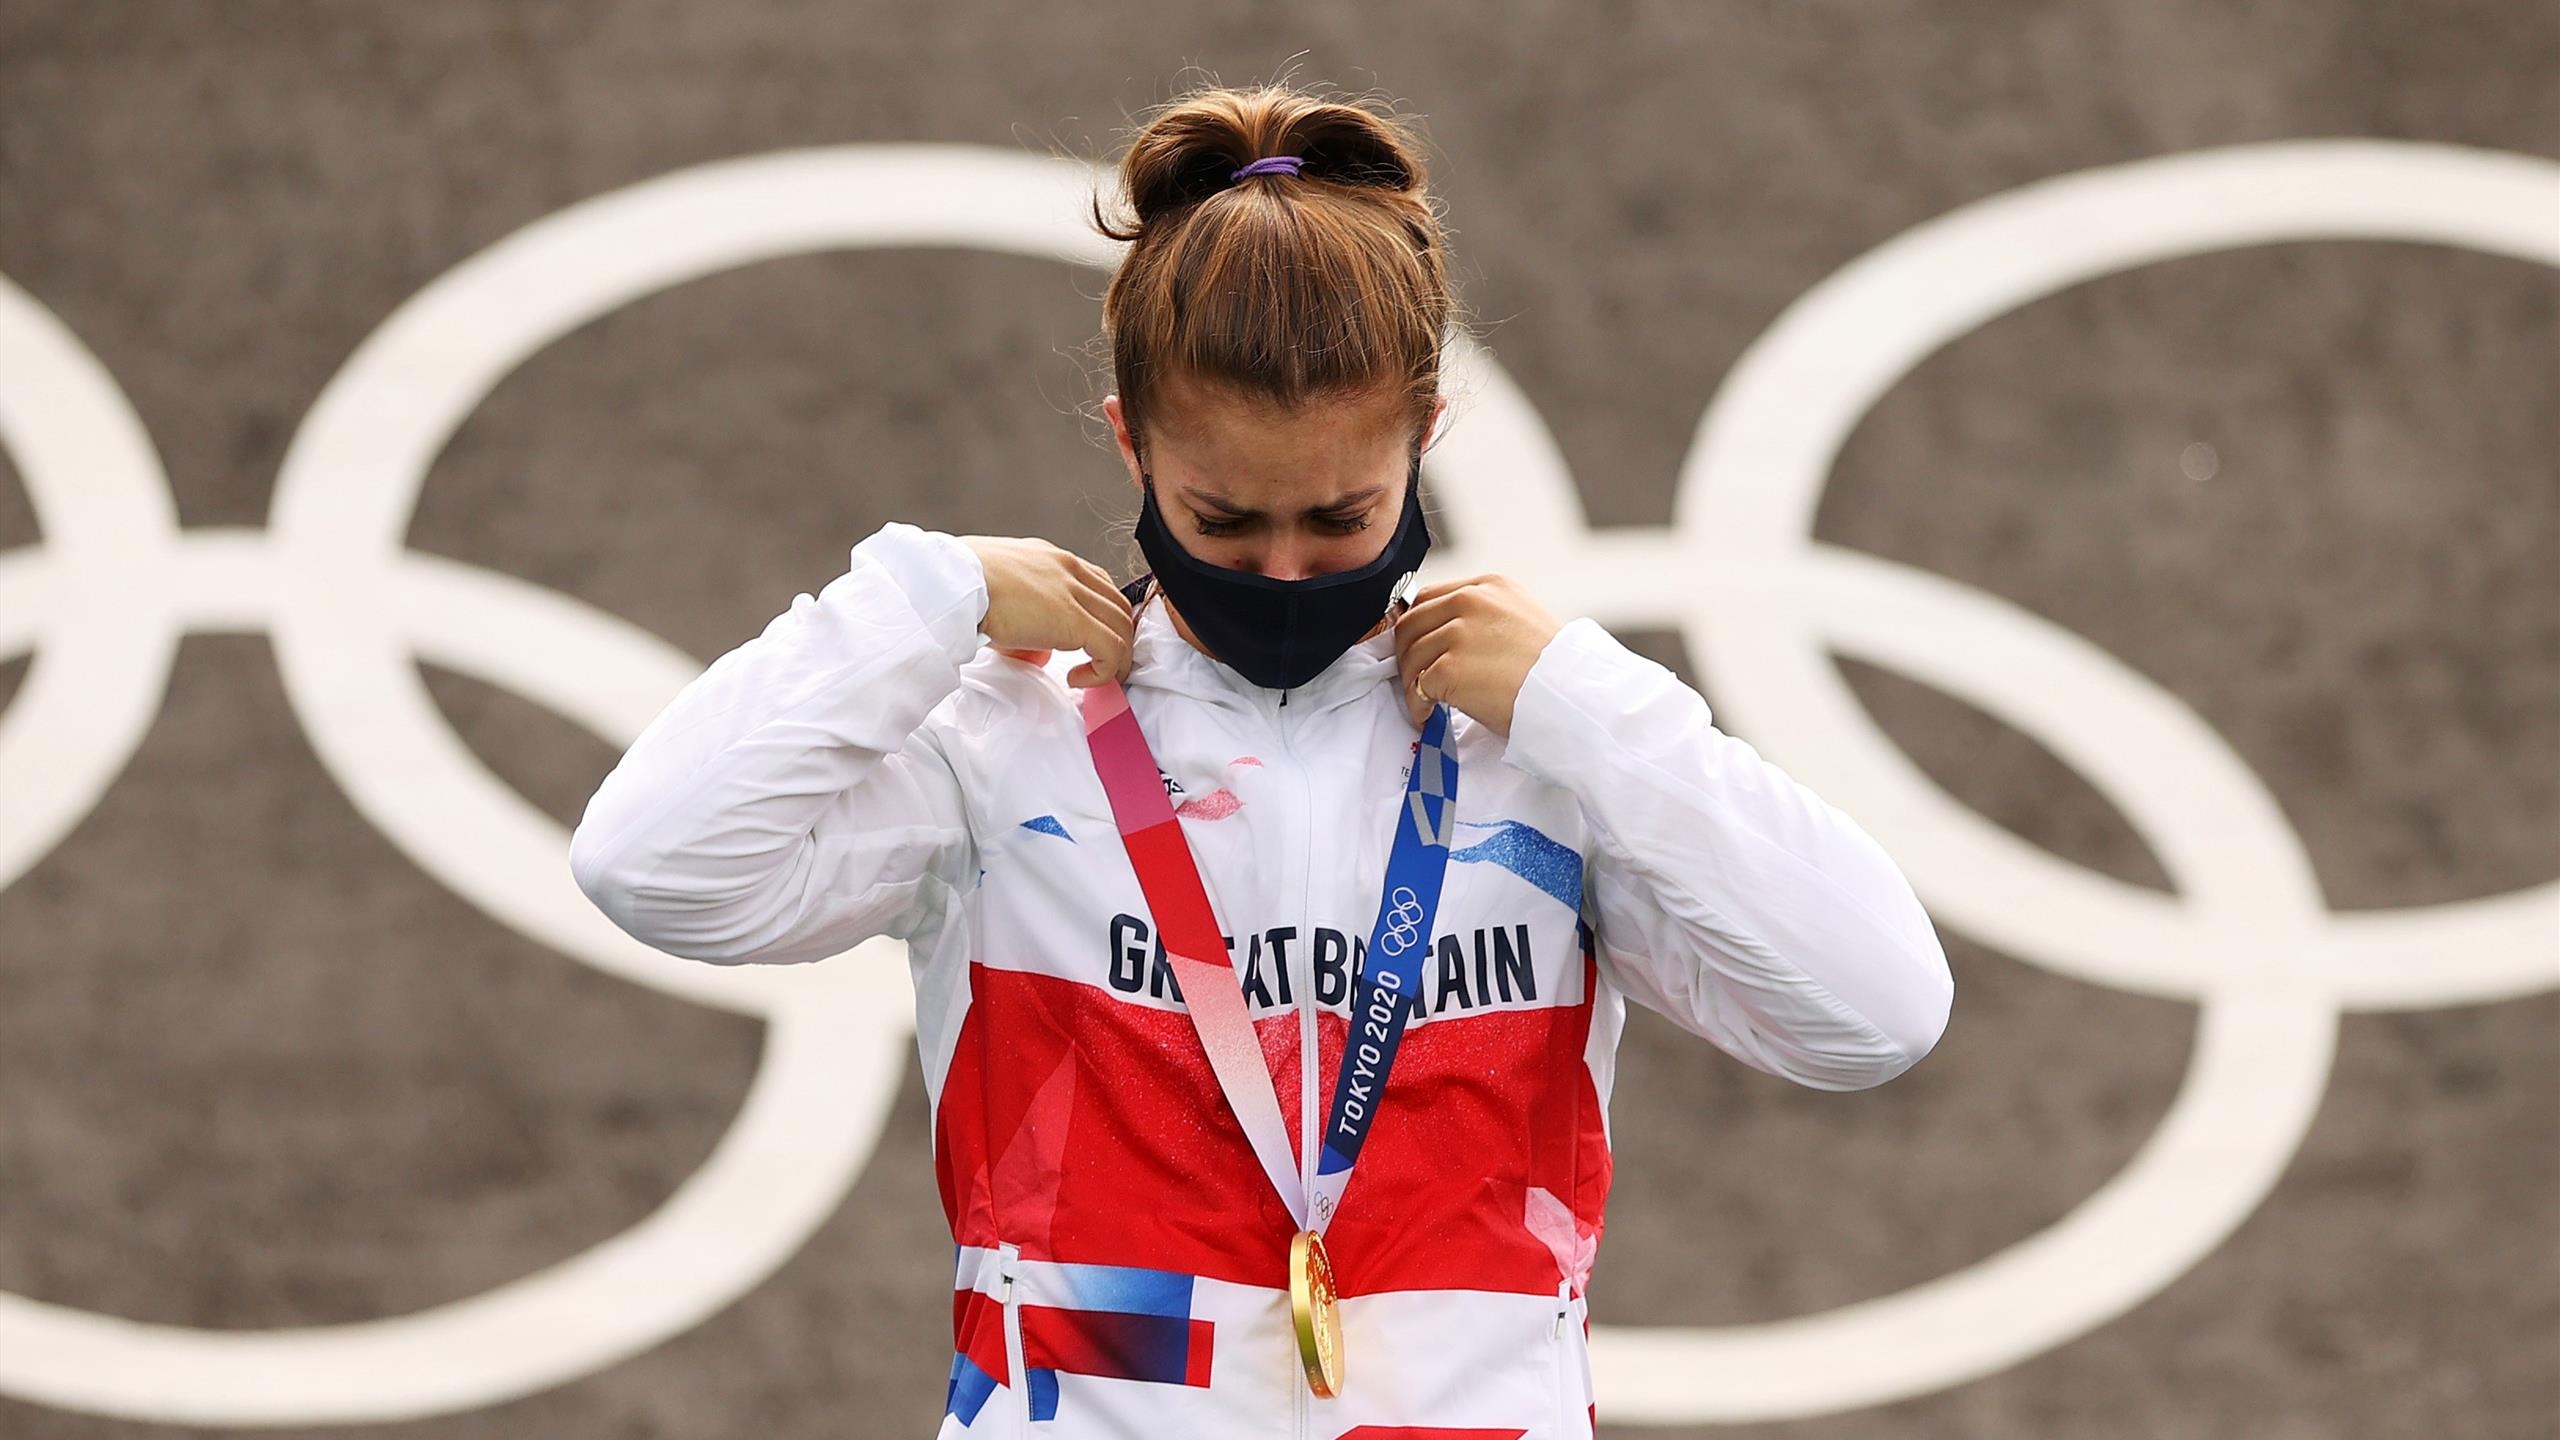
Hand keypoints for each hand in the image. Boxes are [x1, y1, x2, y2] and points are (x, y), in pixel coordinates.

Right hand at [957, 535, 1134, 687]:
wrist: (954, 582)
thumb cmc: (960, 584)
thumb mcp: (998, 595)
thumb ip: (1024, 619)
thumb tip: (1040, 654)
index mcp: (1050, 559)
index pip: (1096, 583)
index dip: (1102, 615)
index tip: (1094, 641)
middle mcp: (1068, 569)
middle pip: (1116, 604)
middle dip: (1117, 637)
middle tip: (1104, 664)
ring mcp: (1074, 592)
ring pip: (1121, 626)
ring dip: (1116, 657)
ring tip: (1100, 679)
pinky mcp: (1074, 620)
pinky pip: (1111, 648)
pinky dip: (1105, 670)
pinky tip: (1080, 680)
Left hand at [1391, 573, 1560, 734]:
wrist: (1571, 696)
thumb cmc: (1553, 670)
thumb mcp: (1520, 620)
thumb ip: (1483, 619)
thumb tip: (1444, 638)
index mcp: (1489, 587)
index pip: (1430, 598)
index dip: (1417, 627)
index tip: (1417, 647)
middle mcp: (1471, 601)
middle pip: (1412, 623)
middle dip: (1406, 654)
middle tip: (1413, 677)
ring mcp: (1460, 633)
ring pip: (1412, 655)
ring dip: (1411, 682)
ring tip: (1424, 700)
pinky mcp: (1452, 667)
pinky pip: (1418, 685)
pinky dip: (1418, 703)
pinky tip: (1428, 713)